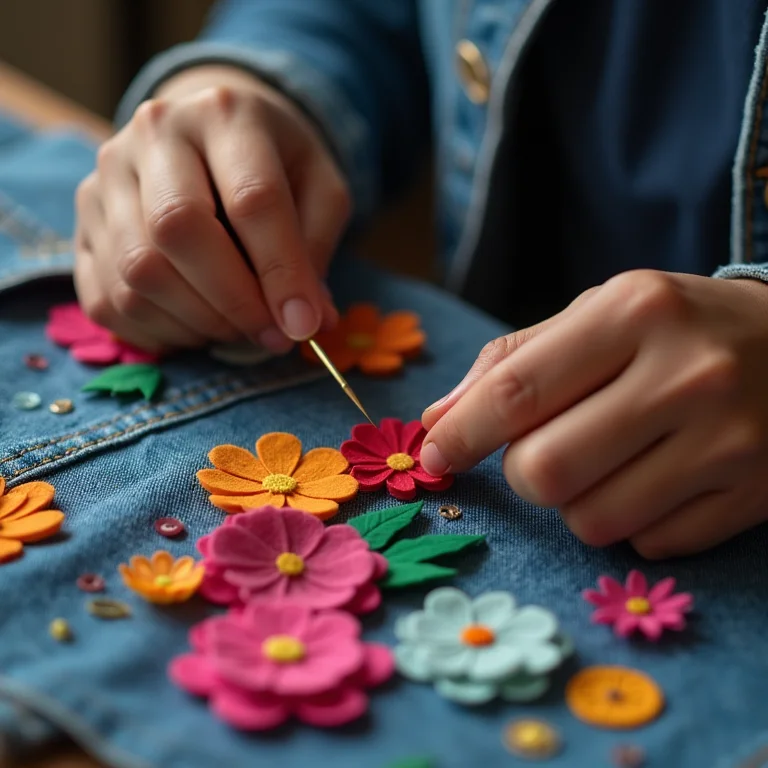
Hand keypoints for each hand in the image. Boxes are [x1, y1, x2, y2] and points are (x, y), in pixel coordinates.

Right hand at [74, 65, 348, 352]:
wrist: (210, 135)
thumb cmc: (275, 166)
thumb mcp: (319, 190)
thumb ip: (316, 250)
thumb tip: (309, 323)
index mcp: (224, 114)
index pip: (251, 199)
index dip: (281, 273)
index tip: (302, 325)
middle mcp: (153, 134)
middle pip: (177, 230)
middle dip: (232, 301)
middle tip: (269, 334)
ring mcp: (105, 179)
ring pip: (138, 273)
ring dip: (197, 323)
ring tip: (236, 328)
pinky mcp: (82, 225)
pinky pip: (107, 301)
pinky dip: (159, 333)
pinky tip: (196, 327)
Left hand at [421, 270, 767, 557]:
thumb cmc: (678, 327)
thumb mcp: (600, 314)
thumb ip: (514, 360)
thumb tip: (438, 419)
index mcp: (634, 312)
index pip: (517, 390)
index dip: (461, 434)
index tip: (432, 456)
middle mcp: (686, 374)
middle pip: (544, 469)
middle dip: (522, 473)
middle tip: (542, 452)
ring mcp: (728, 441)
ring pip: (591, 519)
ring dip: (576, 502)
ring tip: (607, 463)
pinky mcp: (753, 495)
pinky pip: (647, 542)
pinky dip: (631, 522)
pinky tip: (658, 479)